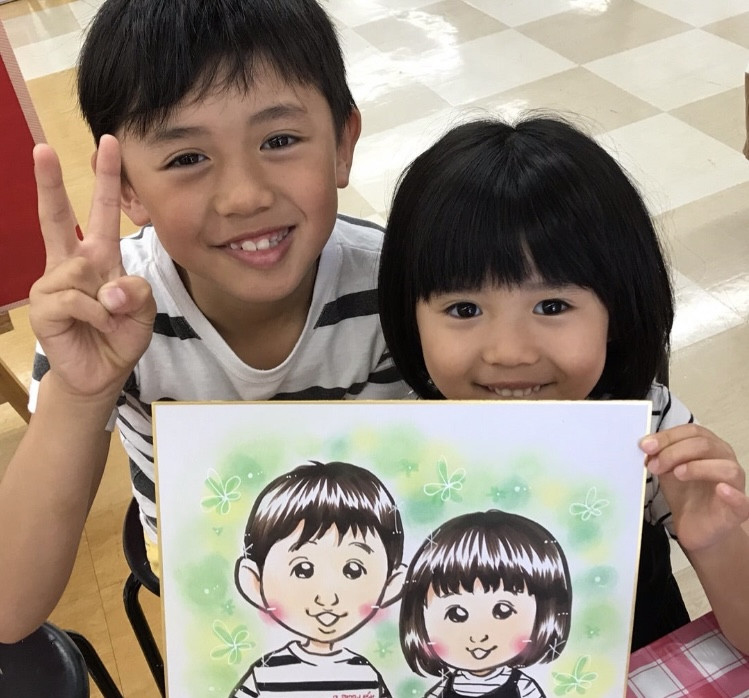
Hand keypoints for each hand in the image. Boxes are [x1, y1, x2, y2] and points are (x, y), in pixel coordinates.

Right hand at [28, 135, 155, 398]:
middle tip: (42, 148)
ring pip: (84, 272)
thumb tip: (108, 287)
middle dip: (50, 183)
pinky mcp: (43, 306)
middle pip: (58, 217)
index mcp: (98, 257)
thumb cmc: (120, 336)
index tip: (109, 143)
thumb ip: (136, 291)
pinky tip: (100, 327)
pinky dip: (98, 316)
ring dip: (109, 300)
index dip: (106, 180)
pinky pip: (77, 300)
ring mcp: (53, 283)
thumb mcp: (142, 310)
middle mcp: (71, 263)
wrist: (101, 373)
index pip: (101, 213)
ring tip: (110, 320)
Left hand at [640, 424, 748, 551]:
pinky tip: (720, 490)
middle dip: (674, 452)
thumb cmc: (685, 493)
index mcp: (709, 446)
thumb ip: (659, 455)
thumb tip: (646, 445)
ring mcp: (735, 484)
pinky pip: (743, 501)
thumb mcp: (666, 470)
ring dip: (698, 467)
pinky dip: (732, 494)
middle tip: (655, 465)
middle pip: (705, 445)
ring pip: (726, 467)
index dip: (668, 436)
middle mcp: (725, 460)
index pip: (692, 431)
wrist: (694, 526)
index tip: (646, 446)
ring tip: (677, 474)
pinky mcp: (739, 510)